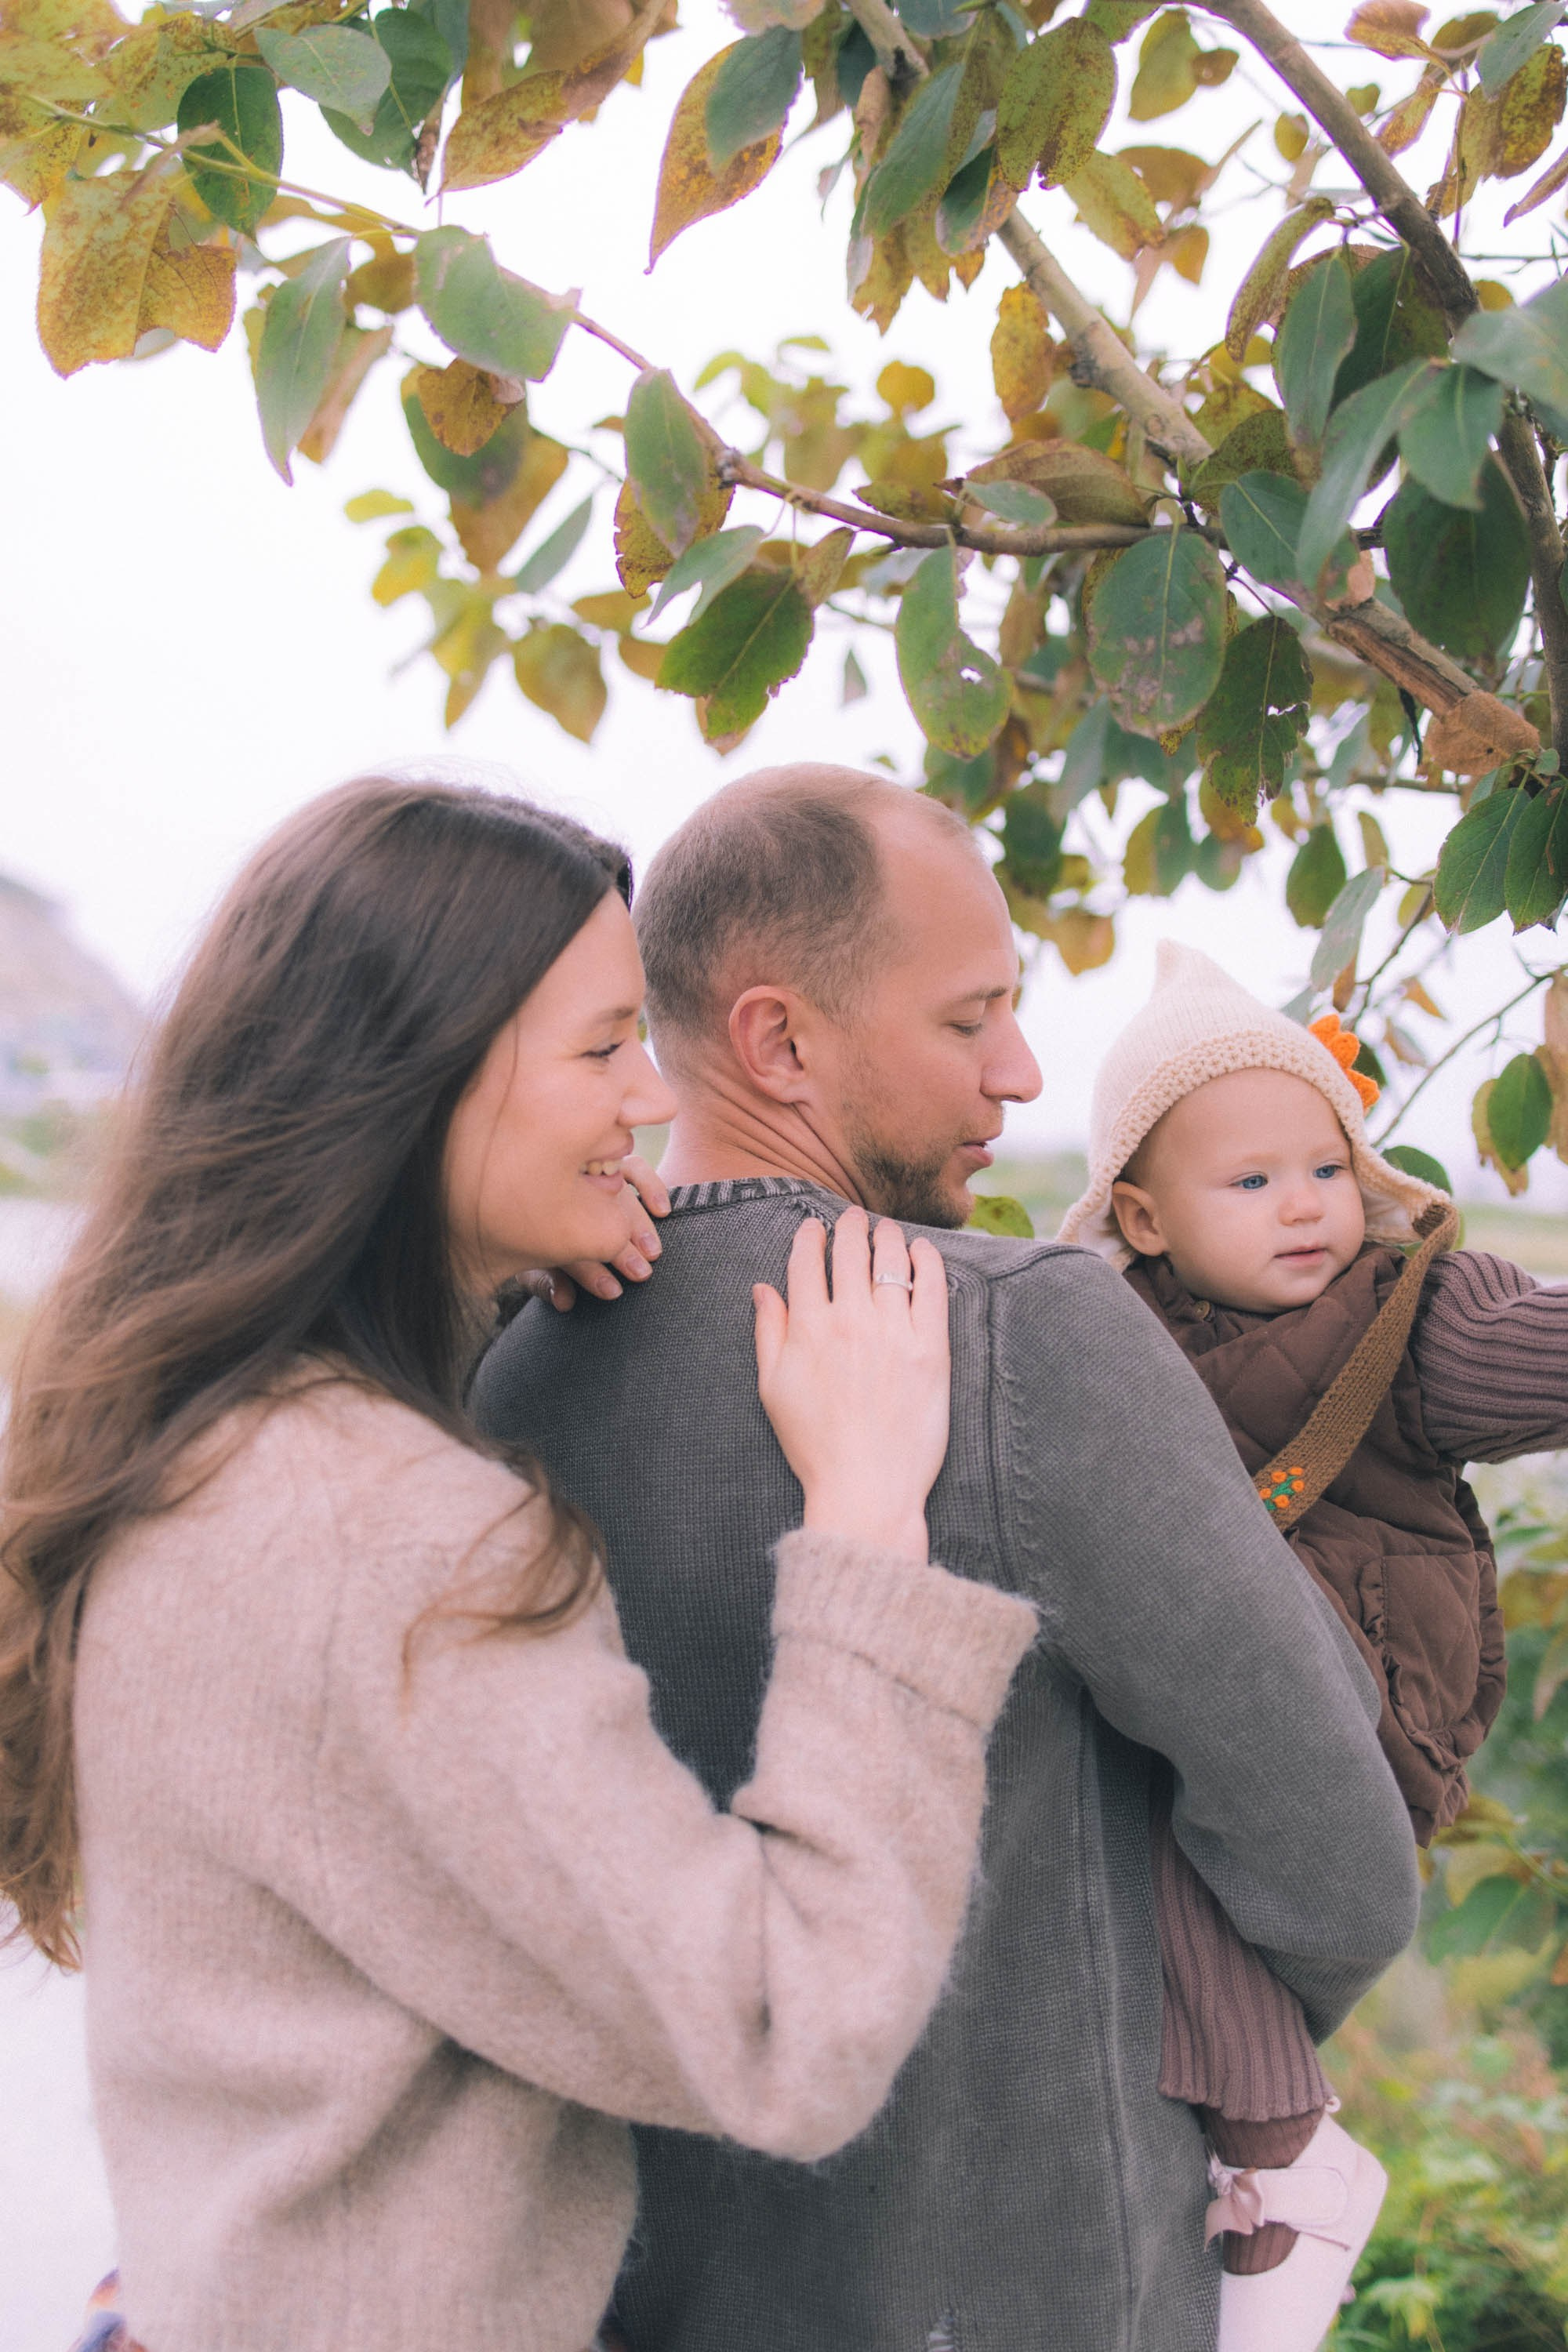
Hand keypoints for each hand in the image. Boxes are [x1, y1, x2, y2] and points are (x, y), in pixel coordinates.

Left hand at [530, 1154, 670, 1312]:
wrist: (547, 1215)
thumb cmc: (537, 1249)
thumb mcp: (532, 1270)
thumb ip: (547, 1286)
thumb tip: (564, 1301)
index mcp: (539, 1220)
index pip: (567, 1245)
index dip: (591, 1272)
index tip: (613, 1291)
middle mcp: (566, 1193)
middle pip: (597, 1218)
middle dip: (620, 1250)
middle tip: (640, 1273)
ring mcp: (590, 1177)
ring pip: (618, 1195)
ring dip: (638, 1224)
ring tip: (652, 1251)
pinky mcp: (615, 1166)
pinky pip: (635, 1168)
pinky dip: (650, 1186)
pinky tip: (662, 1211)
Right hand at [752, 1208, 949, 1561]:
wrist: (866, 1487)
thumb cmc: (815, 1445)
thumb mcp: (774, 1389)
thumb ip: (769, 1332)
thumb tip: (763, 1288)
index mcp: (808, 1328)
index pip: (808, 1260)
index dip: (811, 1236)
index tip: (815, 1228)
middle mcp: (850, 1320)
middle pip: (850, 1251)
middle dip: (850, 1227)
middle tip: (854, 1217)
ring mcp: (893, 1331)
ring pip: (891, 1261)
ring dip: (887, 1236)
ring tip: (886, 1230)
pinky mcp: (930, 1348)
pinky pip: (932, 1287)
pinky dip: (927, 1261)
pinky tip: (923, 1251)